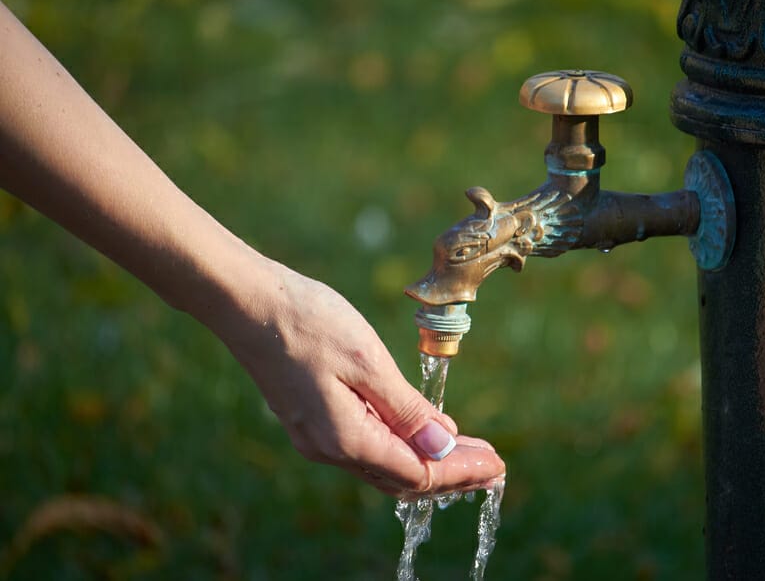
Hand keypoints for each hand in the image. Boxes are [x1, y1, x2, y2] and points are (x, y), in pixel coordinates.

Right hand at [209, 257, 505, 496]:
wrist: (247, 303)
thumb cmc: (309, 323)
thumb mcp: (368, 362)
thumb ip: (407, 410)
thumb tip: (443, 446)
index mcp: (347, 439)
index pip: (419, 473)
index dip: (461, 471)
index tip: (498, 466)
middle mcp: (330, 449)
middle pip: (403, 478)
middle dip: (452, 473)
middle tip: (494, 465)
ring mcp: (317, 437)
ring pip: (384, 466)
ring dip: (428, 462)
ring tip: (468, 452)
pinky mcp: (312, 420)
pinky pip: (366, 449)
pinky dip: (401, 448)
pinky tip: (421, 434)